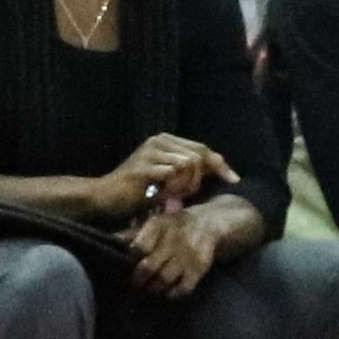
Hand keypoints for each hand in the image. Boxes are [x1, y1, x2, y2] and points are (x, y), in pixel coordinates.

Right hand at [88, 132, 233, 223]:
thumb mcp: (169, 179)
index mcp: (165, 140)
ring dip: (186, 185)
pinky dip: (175, 188)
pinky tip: (164, 196)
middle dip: (199, 180)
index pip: (202, 148)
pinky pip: (175, 172)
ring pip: (190, 163)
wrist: (105, 199)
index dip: (220, 165)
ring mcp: (151, 151)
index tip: (234, 180)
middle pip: (199, 155)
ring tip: (172, 196)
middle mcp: (159, 140)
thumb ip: (190, 172)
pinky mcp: (144, 165)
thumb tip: (225, 172)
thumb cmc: (137, 192)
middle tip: (184, 195)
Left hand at [127, 192, 252, 296]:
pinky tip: (168, 293)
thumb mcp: (155, 223)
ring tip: (148, 289)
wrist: (210, 222)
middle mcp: (172, 239)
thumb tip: (110, 241)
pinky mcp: (200, 267)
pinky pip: (185, 287)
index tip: (122, 268)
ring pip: (164, 279)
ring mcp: (187, 254)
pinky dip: (174, 294)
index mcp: (158, 225)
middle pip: (149, 266)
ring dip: (153, 288)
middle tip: (133, 284)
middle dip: (138, 279)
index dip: (129, 260)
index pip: (139, 247)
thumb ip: (133, 233)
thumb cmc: (174, 225)